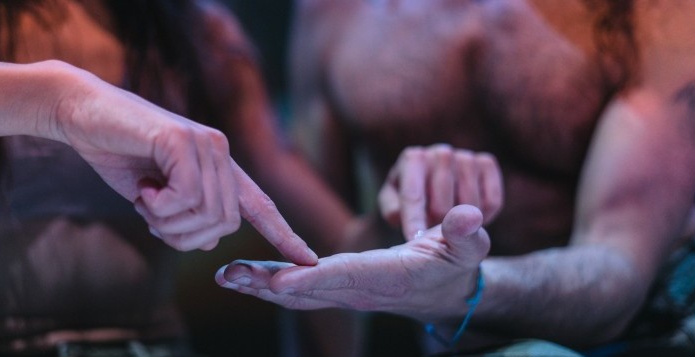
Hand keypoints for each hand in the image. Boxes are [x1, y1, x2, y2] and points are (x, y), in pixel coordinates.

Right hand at [49, 67, 316, 264]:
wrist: (82, 113)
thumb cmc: (119, 155)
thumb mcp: (159, 197)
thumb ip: (188, 215)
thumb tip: (211, 240)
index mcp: (220, 167)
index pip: (260, 205)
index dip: (284, 234)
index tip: (308, 260)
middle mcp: (221, 153)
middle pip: (224, 224)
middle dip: (185, 236)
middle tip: (152, 216)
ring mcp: (206, 143)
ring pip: (207, 214)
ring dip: (167, 222)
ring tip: (144, 198)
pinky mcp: (183, 140)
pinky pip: (185, 197)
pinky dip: (159, 206)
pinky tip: (143, 188)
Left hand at [216, 205, 489, 320]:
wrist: (444, 291)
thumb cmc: (456, 263)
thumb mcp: (468, 247)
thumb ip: (466, 233)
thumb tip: (468, 215)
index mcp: (387, 276)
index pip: (346, 277)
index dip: (313, 279)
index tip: (280, 282)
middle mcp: (359, 289)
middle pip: (308, 289)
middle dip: (268, 284)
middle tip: (231, 276)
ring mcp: (344, 292)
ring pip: (296, 292)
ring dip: (260, 284)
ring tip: (226, 275)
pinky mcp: (336, 288)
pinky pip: (298, 289)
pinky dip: (269, 283)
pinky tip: (242, 275)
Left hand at [378, 144, 502, 239]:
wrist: (438, 185)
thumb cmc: (411, 200)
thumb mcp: (395, 206)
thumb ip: (393, 211)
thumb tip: (400, 215)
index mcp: (412, 159)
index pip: (413, 196)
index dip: (414, 222)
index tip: (416, 243)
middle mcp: (439, 152)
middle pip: (442, 206)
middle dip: (438, 226)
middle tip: (435, 232)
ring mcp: (465, 156)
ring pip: (469, 205)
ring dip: (462, 224)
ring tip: (452, 223)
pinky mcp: (486, 163)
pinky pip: (492, 200)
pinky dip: (485, 216)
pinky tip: (472, 217)